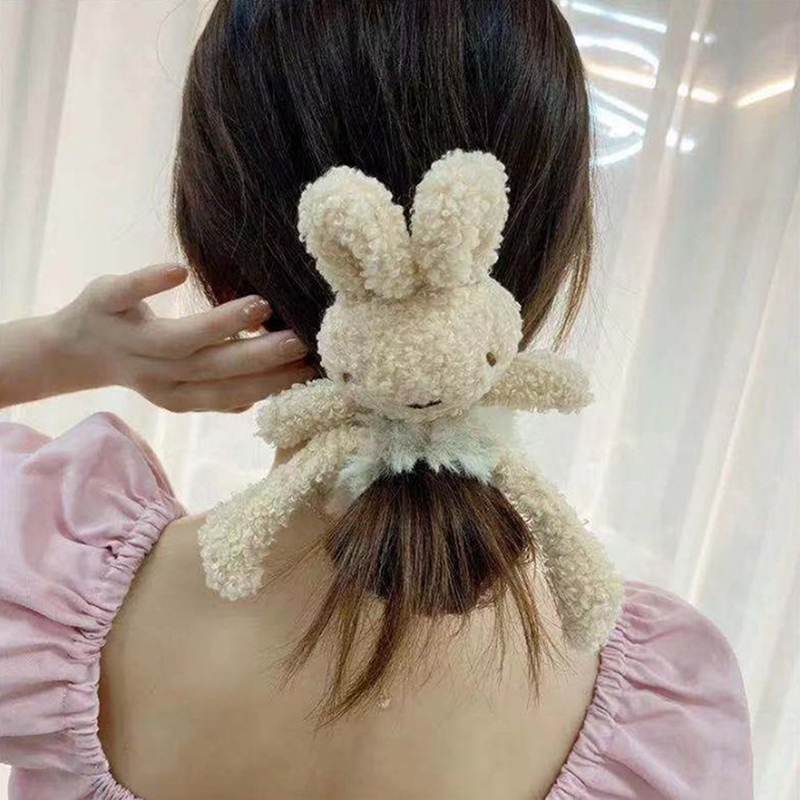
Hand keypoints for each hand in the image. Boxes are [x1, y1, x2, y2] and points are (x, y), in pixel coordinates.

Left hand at [48, 263, 315, 411]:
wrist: (74, 349)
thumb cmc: (148, 361)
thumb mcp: (186, 383)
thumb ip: (227, 385)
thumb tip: (279, 388)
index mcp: (182, 395)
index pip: (233, 393)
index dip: (274, 383)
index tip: (315, 366)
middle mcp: (158, 373)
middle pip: (213, 370)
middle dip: (261, 358)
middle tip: (303, 341)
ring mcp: (129, 339)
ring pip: (178, 340)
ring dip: (219, 324)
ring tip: (260, 305)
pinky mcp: (104, 303)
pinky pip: (126, 294)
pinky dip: (150, 284)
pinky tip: (179, 271)